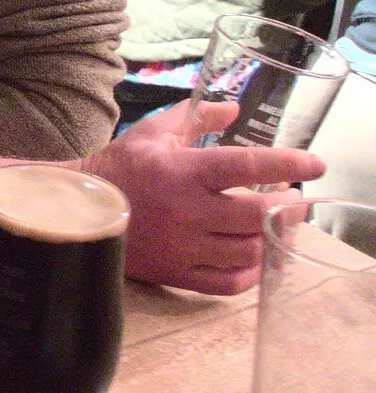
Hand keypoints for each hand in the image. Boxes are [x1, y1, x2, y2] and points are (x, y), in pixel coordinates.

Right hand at [87, 102, 323, 294]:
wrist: (77, 210)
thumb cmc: (117, 168)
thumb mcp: (151, 132)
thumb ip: (195, 118)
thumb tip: (234, 109)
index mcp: (182, 170)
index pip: (248, 165)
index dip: (288, 164)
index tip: (315, 165)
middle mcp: (187, 210)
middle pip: (258, 214)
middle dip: (288, 207)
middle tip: (294, 200)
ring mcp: (183, 245)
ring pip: (250, 250)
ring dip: (275, 238)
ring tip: (279, 226)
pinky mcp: (176, 272)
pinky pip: (229, 283)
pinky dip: (253, 273)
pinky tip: (258, 257)